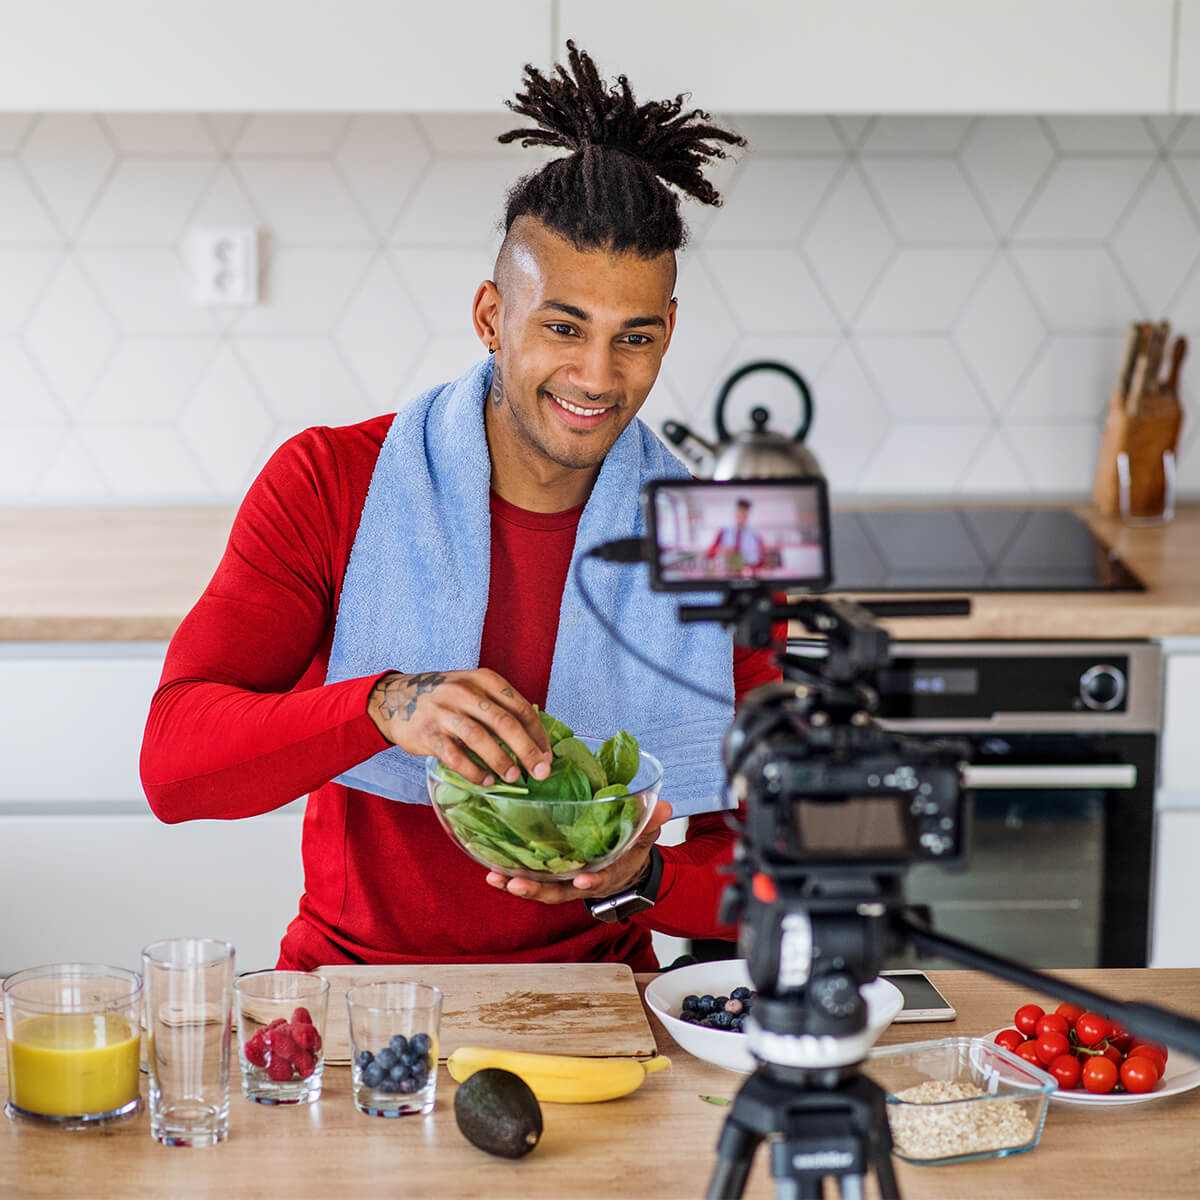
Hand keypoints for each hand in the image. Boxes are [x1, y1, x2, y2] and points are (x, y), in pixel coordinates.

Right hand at [368, 668, 551, 784]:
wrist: (395, 699)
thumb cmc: (445, 699)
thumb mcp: (473, 690)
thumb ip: (499, 707)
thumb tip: (535, 739)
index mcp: (483, 680)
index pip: (520, 707)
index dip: (537, 734)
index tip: (547, 756)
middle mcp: (465, 691)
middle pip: (504, 722)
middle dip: (527, 750)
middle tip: (541, 772)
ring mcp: (444, 711)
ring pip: (480, 738)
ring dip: (501, 761)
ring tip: (514, 777)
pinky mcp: (427, 733)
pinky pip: (454, 756)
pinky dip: (473, 771)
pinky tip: (485, 781)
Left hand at [484, 799, 671, 904]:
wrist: (621, 867)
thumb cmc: (629, 850)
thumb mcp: (643, 837)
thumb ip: (650, 823)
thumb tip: (662, 805)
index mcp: (607, 874)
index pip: (600, 880)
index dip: (592, 881)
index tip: (583, 880)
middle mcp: (580, 883)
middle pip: (558, 891)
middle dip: (536, 890)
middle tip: (515, 884)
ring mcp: (562, 881)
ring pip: (538, 888)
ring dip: (515, 884)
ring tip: (493, 877)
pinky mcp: (548, 874)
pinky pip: (528, 878)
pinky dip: (509, 876)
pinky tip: (490, 869)